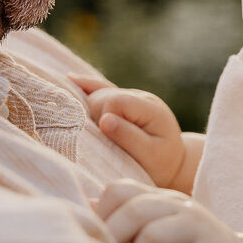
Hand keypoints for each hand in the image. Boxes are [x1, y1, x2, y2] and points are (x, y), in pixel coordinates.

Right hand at [71, 76, 186, 190]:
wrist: (172, 163)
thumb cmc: (161, 163)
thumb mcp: (150, 155)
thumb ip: (128, 137)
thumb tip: (104, 120)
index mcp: (150, 108)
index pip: (118, 101)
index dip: (104, 117)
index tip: (105, 137)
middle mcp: (140, 98)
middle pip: (104, 96)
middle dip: (94, 115)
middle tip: (99, 139)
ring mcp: (130, 98)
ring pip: (99, 93)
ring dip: (87, 108)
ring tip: (82, 126)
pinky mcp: (121, 102)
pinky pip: (101, 89)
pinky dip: (86, 86)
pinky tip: (70, 79)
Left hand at [94, 179, 242, 242]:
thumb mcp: (153, 235)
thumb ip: (124, 221)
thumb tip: (86, 206)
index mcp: (160, 199)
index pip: (120, 190)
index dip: (101, 215)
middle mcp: (180, 207)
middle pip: (135, 210)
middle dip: (113, 240)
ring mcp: (200, 229)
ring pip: (155, 237)